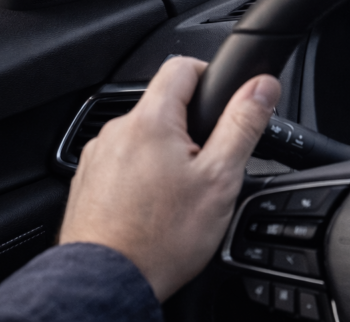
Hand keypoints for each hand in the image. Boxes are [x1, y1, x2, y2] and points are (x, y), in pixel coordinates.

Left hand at [59, 56, 280, 299]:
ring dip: (165, 152)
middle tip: (210, 164)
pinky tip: (154, 206)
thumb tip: (262, 87)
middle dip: (191, 127)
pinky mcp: (88, 181)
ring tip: (181, 193)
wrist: (109, 283)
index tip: (223, 102)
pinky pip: (122, 163)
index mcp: (150, 121)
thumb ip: (242, 126)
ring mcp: (98, 157)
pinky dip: (142, 176)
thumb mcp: (219, 179)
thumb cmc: (160, 239)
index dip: (209, 75)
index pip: (182, 66)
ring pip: (143, 137)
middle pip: (163, 105)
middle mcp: (117, 131)